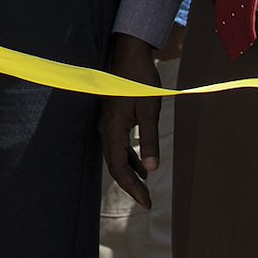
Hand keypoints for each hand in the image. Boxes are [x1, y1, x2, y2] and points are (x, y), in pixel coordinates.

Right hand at [100, 32, 163, 209]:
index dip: (132, 187)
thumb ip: (149, 140)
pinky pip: (119, 145)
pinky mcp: (112, 118)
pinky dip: (130, 158)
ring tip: (145, 188)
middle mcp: (105, 129)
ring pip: (116, 156)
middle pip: (115, 165)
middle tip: (147, 202)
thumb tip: (153, 170)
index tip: (146, 203)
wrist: (129, 54)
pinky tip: (143, 165)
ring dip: (130, 173)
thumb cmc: (141, 80)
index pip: (119, 167)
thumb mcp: (150, 110)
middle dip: (130, 185)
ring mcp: (107, 124)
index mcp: (112, 129)